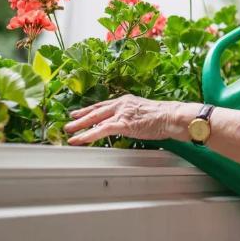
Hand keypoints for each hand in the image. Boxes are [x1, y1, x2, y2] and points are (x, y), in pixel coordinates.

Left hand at [64, 95, 193, 145]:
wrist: (171, 116)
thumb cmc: (163, 117)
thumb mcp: (143, 113)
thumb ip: (131, 117)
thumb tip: (126, 125)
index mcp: (126, 101)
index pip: (103, 105)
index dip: (90, 110)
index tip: (80, 112)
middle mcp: (121, 104)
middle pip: (96, 111)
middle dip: (80, 117)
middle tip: (69, 122)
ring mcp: (121, 113)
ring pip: (95, 119)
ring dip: (80, 126)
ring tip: (69, 132)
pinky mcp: (122, 124)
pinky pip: (101, 130)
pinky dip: (89, 135)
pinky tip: (80, 139)